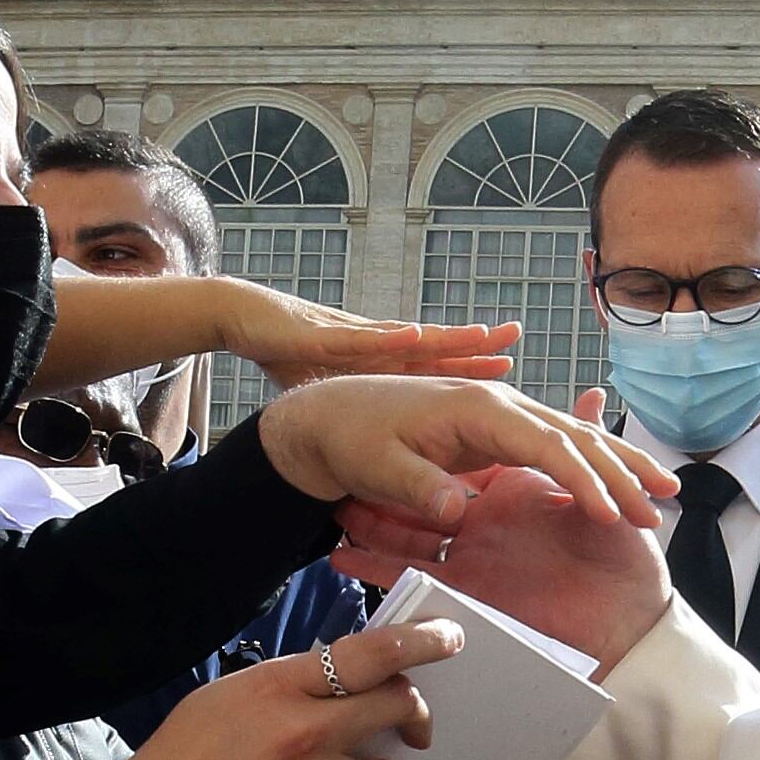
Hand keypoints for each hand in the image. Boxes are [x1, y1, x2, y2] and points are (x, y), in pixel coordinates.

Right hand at [57, 618, 462, 759]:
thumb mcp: (221, 701)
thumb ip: (286, 689)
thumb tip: (340, 681)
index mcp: (277, 690)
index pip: (373, 654)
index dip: (423, 642)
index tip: (449, 638)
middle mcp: (303, 736)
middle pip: (400, 708)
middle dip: (414, 715)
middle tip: (412, 724)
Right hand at [210, 282, 520, 388]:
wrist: (246, 318)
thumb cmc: (289, 354)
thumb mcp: (333, 386)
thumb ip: (361, 406)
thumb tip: (388, 441)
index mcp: (379, 360)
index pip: (433, 360)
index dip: (469, 361)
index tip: (509, 363)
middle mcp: (374, 344)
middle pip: (431, 345)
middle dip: (472, 342)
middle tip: (514, 335)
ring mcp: (352, 336)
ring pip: (405, 338)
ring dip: (443, 337)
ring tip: (480, 334)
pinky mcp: (323, 334)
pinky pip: (359, 339)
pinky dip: (387, 338)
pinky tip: (414, 335)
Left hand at [257, 374, 674, 530]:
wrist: (327, 413)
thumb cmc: (352, 435)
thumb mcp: (379, 466)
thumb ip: (422, 489)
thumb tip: (462, 512)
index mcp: (478, 410)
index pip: (548, 443)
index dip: (584, 479)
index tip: (612, 513)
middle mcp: (498, 410)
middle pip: (575, 440)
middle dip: (622, 469)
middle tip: (662, 500)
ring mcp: (501, 422)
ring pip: (573, 442)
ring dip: (616, 466)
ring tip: (659, 493)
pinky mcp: (495, 436)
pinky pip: (552, 451)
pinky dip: (589, 466)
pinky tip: (617, 484)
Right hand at [335, 453, 671, 673]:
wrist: (628, 643)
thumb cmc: (624, 575)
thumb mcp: (606, 509)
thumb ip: (588, 454)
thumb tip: (593, 399)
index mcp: (518, 493)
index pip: (467, 462)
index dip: (440, 443)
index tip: (392, 426)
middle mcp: (488, 521)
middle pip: (425, 498)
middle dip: (383, 484)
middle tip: (344, 458)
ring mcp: (471, 558)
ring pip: (410, 534)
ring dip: (371, 523)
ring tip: (331, 504)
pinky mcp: (467, 593)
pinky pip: (417, 580)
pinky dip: (377, 568)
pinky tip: (340, 554)